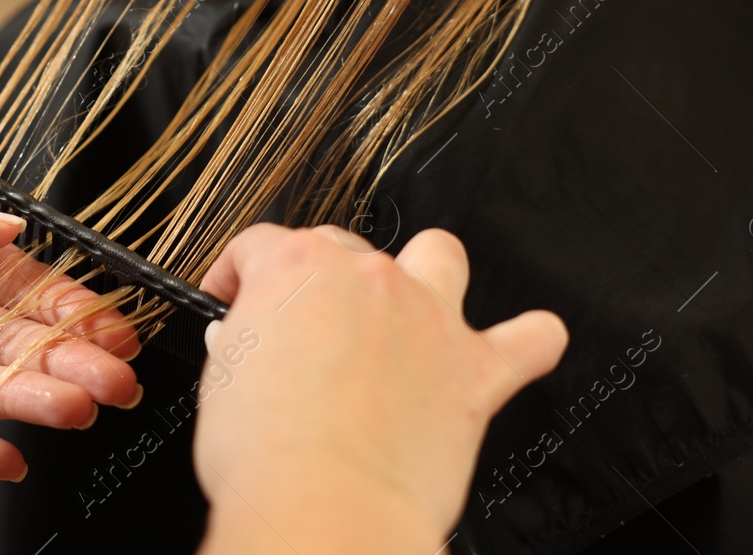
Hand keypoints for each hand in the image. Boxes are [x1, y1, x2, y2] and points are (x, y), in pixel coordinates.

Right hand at [192, 225, 567, 554]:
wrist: (325, 506)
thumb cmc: (267, 456)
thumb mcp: (222, 378)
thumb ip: (243, 340)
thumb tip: (253, 340)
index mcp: (295, 269)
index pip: (258, 246)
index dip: (239, 274)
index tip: (235, 299)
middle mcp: (367, 279)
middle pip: (342, 248)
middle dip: (321, 282)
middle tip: (304, 333)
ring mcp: (426, 317)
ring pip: (440, 256)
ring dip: (427, 273)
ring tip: (411, 306)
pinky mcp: (474, 370)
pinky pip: (530, 338)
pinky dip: (531, 338)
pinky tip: (525, 341)